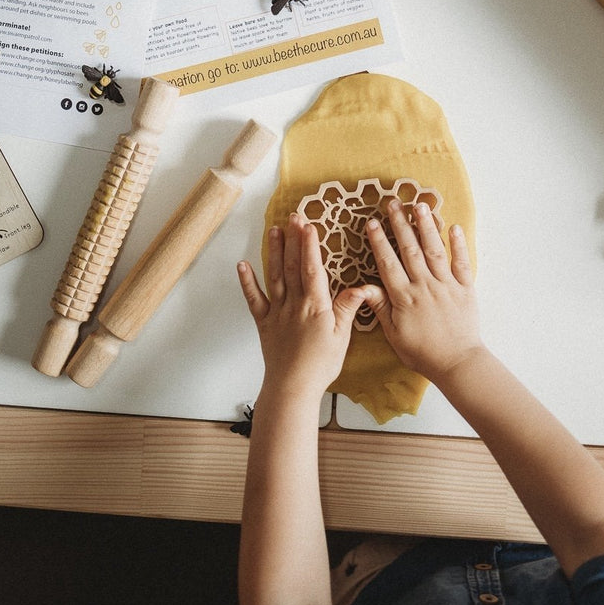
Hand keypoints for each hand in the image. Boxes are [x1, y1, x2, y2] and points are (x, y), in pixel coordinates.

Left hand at [237, 213, 367, 397]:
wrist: (293, 387)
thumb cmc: (320, 365)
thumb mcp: (342, 337)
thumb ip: (347, 308)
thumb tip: (360, 287)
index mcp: (316, 306)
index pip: (313, 269)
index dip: (311, 245)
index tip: (310, 226)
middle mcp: (294, 304)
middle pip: (293, 266)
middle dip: (294, 239)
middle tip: (294, 217)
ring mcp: (277, 312)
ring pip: (275, 276)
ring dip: (274, 252)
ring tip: (275, 230)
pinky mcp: (264, 323)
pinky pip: (254, 299)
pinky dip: (247, 281)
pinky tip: (242, 265)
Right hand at [363, 199, 482, 382]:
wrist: (456, 363)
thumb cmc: (422, 352)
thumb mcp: (393, 333)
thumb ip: (380, 307)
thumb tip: (363, 286)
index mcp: (404, 297)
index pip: (388, 263)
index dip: (379, 241)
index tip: (372, 222)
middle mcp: (424, 286)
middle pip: (410, 249)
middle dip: (401, 224)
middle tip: (393, 203)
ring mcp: (446, 285)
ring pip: (434, 250)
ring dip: (427, 226)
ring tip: (420, 205)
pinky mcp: (465, 289)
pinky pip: (462, 262)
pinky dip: (459, 244)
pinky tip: (454, 227)